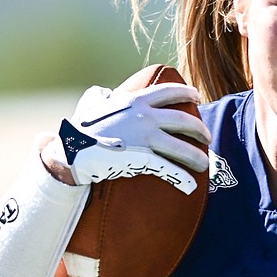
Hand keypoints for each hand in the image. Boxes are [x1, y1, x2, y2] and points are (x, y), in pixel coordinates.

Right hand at [45, 82, 209, 193]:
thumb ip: (103, 96)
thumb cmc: (80, 128)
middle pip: (184, 120)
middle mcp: (145, 116)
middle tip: (207, 136)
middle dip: (200, 129)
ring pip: (182, 147)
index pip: (169, 91)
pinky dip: (182, 178)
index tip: (198, 96)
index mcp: (135, 100)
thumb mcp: (93, 104)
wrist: (70, 149)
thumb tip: (105, 93)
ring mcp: (145, 137)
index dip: (187, 92)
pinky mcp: (142, 158)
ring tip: (204, 163)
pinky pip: (168, 169)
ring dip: (197, 156)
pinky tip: (191, 185)